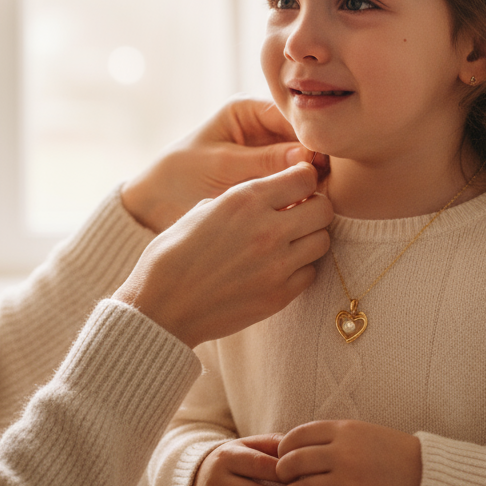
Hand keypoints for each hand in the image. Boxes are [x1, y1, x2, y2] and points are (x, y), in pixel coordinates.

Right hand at [114, 162, 331, 346]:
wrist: (160, 307)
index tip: (296, 188)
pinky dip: (301, 268)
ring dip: (310, 238)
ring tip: (289, 242)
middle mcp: (267, 229)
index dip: (304, 181)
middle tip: (298, 215)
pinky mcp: (279, 295)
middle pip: (324, 208)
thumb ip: (240, 198)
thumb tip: (269, 192)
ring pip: (323, 240)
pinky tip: (279, 267)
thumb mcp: (201, 210)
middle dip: (314, 208)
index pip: (305, 177)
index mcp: (245, 200)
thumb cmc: (172, 255)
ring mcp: (277, 264)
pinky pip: (310, 272)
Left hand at [122, 97, 315, 231]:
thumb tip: (308, 158)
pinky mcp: (271, 173)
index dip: (310, 134)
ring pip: (304, 157)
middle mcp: (263, 125)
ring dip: (311, 174)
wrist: (157, 202)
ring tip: (318, 193)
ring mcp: (269, 149)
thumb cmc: (182, 176)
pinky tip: (308, 201)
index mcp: (247, 109)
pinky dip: (303, 188)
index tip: (321, 159)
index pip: (291, 114)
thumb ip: (265, 161)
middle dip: (315, 155)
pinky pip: (295, 176)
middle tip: (324, 180)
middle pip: (303, 135)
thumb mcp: (223, 166)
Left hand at [275, 420, 421, 485]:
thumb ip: (329, 437)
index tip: (284, 460)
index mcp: (343, 431)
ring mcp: (351, 483)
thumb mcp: (360, 432)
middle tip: (286, 483)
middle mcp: (344, 454)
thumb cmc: (388, 453)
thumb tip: (291, 447)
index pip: (296, 437)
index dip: (283, 450)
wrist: (425, 475)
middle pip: (292, 463)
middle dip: (282, 475)